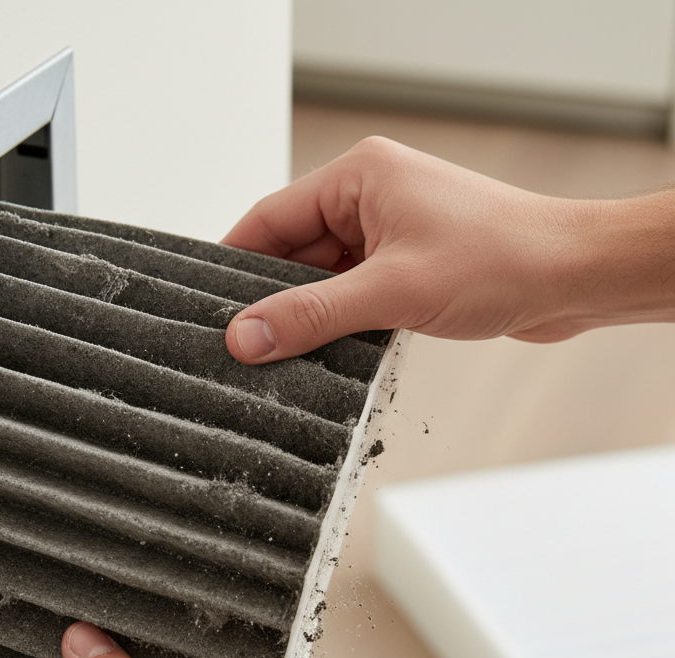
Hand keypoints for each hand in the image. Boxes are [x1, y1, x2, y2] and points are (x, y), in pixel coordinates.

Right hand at [222, 136, 674, 361]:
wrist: (572, 278)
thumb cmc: (499, 260)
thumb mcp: (390, 292)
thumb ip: (311, 315)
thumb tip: (246, 335)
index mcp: (358, 177)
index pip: (270, 218)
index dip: (235, 264)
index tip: (208, 310)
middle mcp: (371, 198)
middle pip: (294, 252)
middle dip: (274, 299)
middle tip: (244, 347)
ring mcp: (391, 233)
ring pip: (325, 279)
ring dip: (311, 317)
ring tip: (285, 358)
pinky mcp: (410, 266)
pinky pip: (355, 295)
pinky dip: (341, 324)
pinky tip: (328, 356)